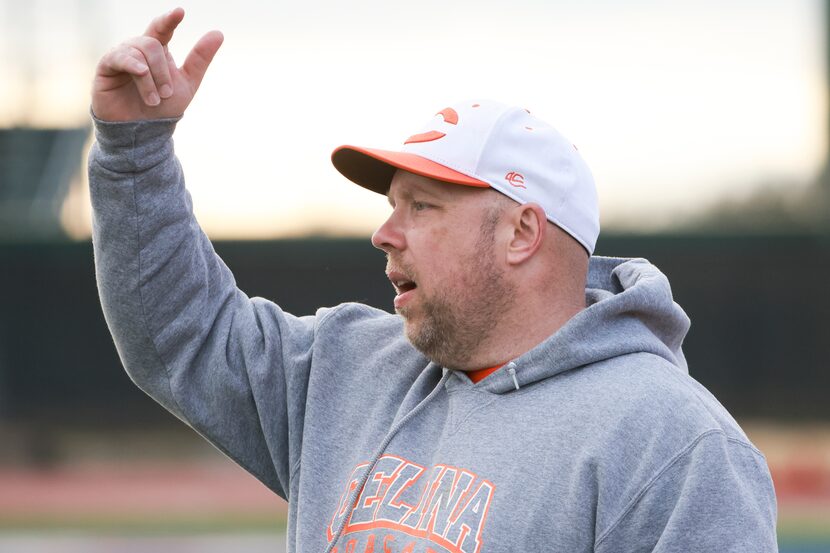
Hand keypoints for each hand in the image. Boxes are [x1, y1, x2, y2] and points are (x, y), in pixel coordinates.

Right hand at [91, 7, 222, 121]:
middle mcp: (137, 49)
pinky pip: (119, 57)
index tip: (180, 12)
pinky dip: (133, 65)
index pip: (162, 28)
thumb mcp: (187, 84)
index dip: (169, 20)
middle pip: (152, 43)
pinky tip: (140, 73)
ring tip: (154, 100)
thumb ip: (200, 59)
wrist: (142, 133)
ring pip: (138, 52)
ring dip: (151, 78)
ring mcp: (120, 56)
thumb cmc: (163, 108)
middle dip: (163, 70)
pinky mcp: (105, 67)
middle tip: (166, 94)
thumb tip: (218, 33)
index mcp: (157, 51)